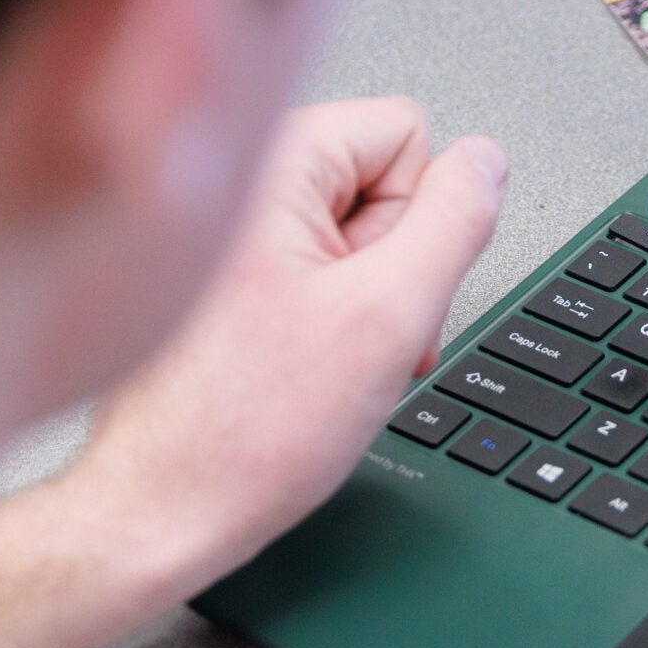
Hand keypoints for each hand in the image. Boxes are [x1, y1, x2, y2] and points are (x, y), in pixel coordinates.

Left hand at [0, 98, 502, 647]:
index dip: (420, 222)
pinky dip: (327, 325)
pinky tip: (300, 372)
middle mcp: (236, 182)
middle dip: (392, 270)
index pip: (408, 135)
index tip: (377, 289)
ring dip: (364, 306)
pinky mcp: (220, 279)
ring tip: (323, 363)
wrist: (161, 512)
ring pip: (352, 241)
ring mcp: (225, 233)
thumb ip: (456, 222)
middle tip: (352, 337)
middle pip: (380, 187)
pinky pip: (312, 276)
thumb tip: (486, 160)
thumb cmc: (245, 433)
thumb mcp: (391, 316)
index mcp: (269, 163)